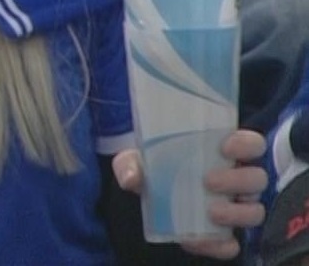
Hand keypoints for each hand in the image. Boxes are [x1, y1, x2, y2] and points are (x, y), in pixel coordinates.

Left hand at [113, 130, 267, 260]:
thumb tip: (131, 176)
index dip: (246, 144)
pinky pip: (232, 244)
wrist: (145, 192)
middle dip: (238, 180)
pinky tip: (200, 238)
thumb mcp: (136, 158)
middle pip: (257, 178)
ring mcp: (233, 207)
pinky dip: (220, 244)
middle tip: (209, 181)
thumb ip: (130, 162)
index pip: (252, 143)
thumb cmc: (150, 165)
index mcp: (222, 151)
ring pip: (254, 211)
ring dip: (236, 213)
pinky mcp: (223, 234)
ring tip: (210, 211)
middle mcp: (235, 177)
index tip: (225, 147)